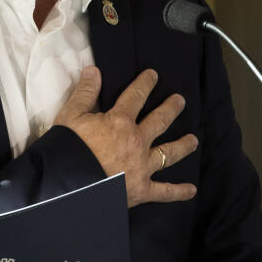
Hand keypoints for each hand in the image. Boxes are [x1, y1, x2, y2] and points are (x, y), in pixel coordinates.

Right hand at [54, 66, 197, 206]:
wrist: (68, 185)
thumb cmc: (68, 149)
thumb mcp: (70, 115)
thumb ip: (85, 92)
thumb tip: (94, 70)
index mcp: (120, 122)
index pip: (136, 96)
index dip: (145, 84)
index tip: (154, 75)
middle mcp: (137, 141)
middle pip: (159, 121)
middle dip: (171, 109)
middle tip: (180, 101)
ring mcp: (142, 167)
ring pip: (168, 153)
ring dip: (183, 145)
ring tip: (193, 140)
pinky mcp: (141, 190)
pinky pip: (164, 192)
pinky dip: (178, 192)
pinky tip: (191, 190)